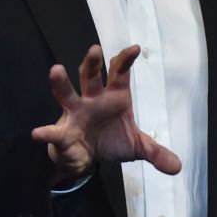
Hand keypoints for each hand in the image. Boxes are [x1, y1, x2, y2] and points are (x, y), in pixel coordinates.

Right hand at [31, 44, 181, 185]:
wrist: (85, 158)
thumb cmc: (110, 141)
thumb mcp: (137, 147)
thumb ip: (156, 152)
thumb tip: (178, 167)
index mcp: (113, 96)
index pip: (119, 73)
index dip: (125, 60)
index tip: (135, 49)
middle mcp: (92, 99)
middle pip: (90, 76)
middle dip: (92, 63)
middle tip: (94, 49)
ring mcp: (75, 113)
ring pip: (67, 94)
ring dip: (61, 83)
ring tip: (55, 70)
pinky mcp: (63, 132)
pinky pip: (54, 132)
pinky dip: (46, 133)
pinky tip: (37, 133)